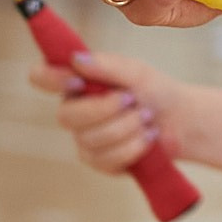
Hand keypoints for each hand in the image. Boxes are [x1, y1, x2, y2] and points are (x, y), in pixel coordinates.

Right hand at [26, 49, 189, 173]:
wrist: (180, 121)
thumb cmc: (154, 90)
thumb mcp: (135, 71)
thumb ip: (106, 65)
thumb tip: (76, 59)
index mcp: (76, 82)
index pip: (41, 77)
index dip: (51, 79)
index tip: (77, 80)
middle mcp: (73, 111)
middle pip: (65, 116)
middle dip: (104, 109)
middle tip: (132, 100)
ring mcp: (84, 139)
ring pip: (90, 139)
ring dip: (126, 127)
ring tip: (147, 118)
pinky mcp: (99, 161)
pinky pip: (106, 159)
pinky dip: (133, 147)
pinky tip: (147, 138)